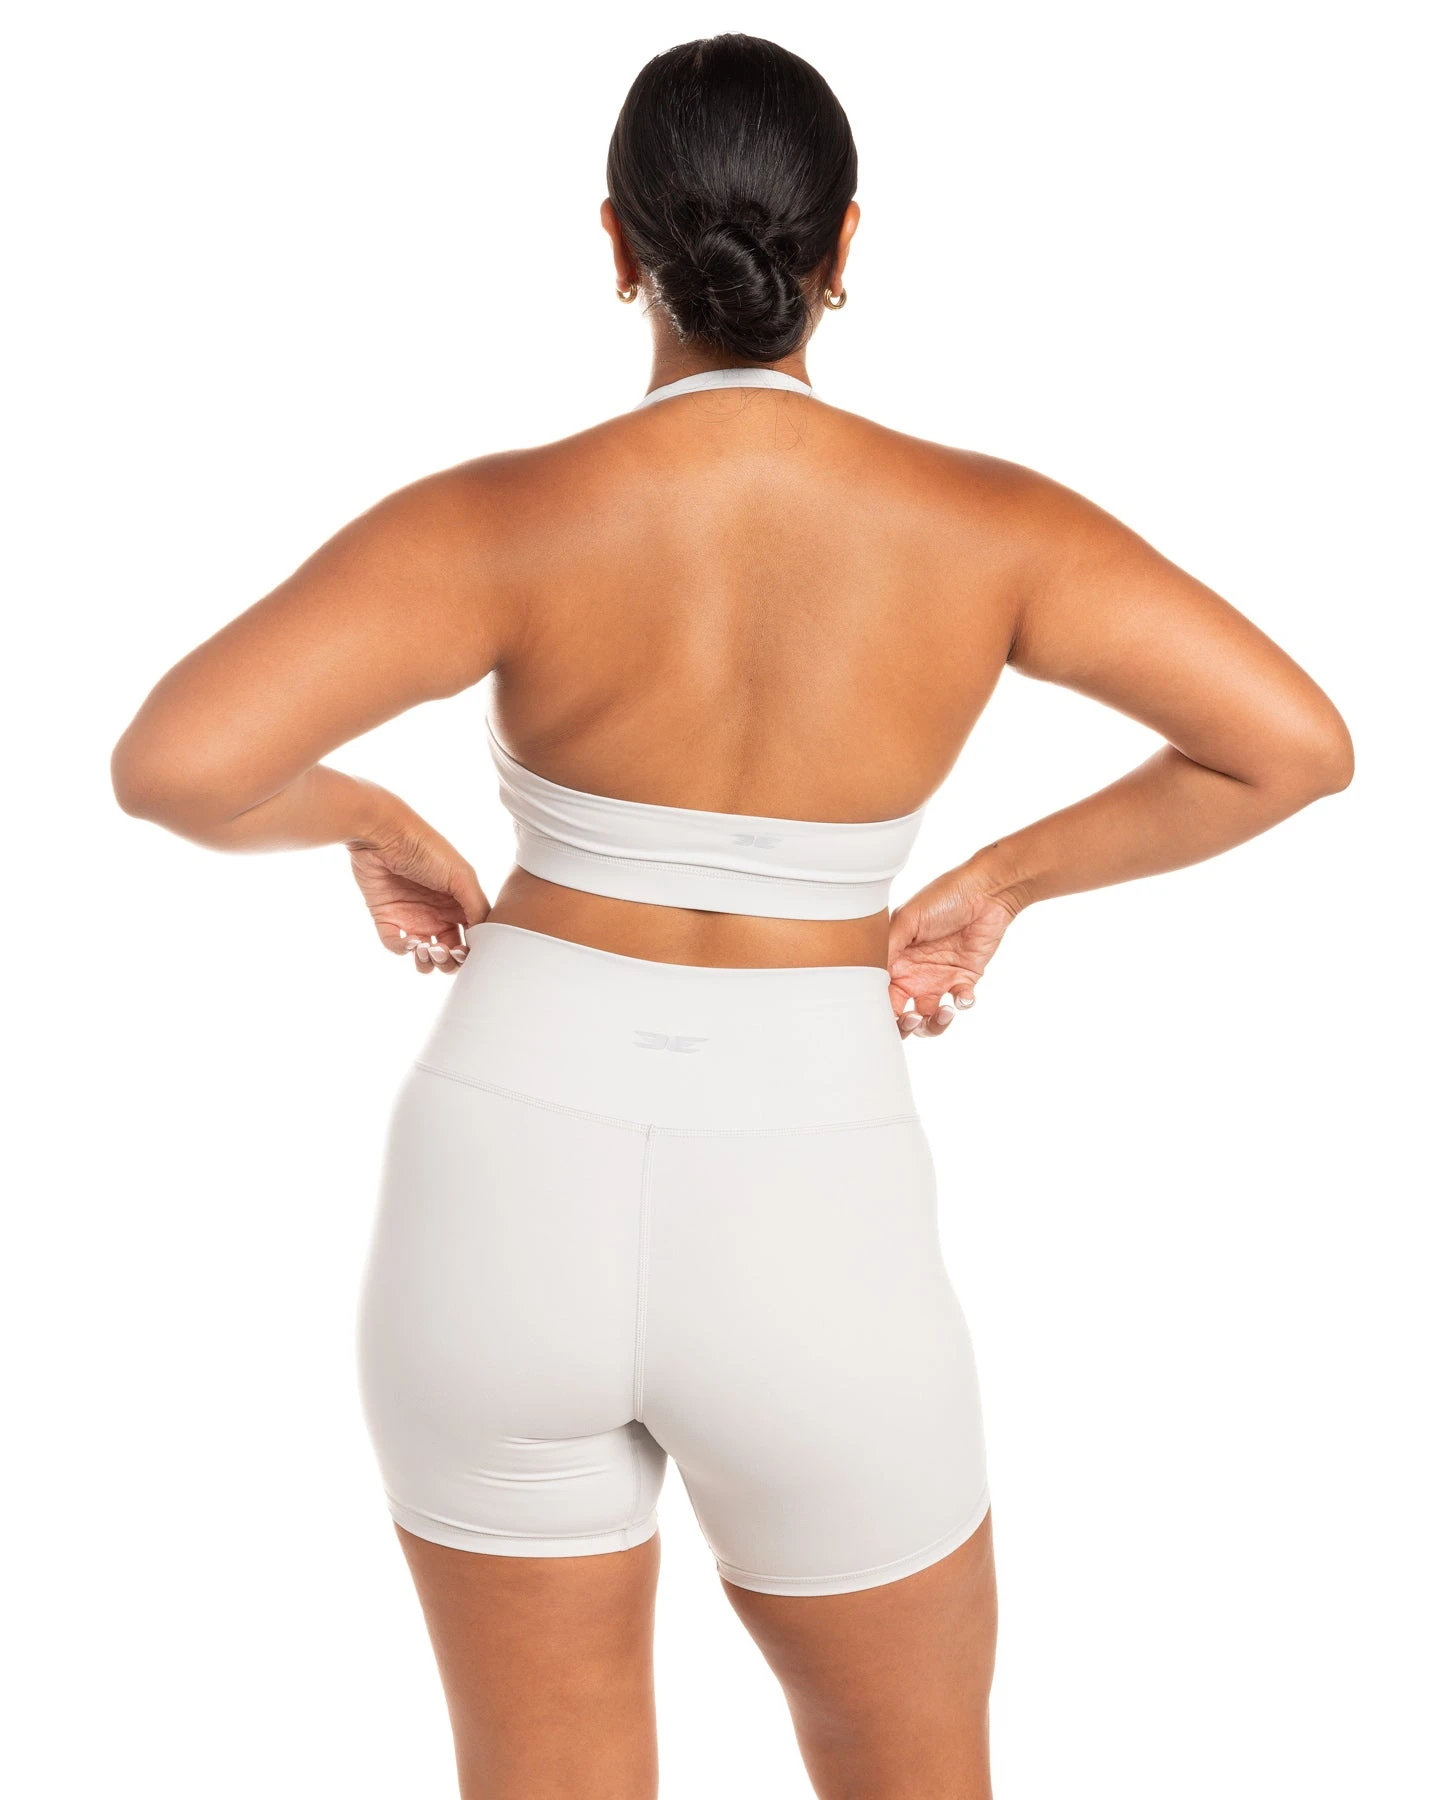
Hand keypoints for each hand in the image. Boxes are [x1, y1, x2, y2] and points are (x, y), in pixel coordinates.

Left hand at [348, 809, 488, 974]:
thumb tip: (482, 938)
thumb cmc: (425, 848)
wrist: (382, 833)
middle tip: (441, 951)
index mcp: (459, 903)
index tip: (465, 951)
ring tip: (424, 949)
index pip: (472, 938)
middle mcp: (438, 913)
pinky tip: (408, 941)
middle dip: (449, 961)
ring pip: (425, 956)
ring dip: (427, 962)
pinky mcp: (387, 918)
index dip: (470, 951)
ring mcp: (412, 917)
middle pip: (450, 953)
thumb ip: (477, 907)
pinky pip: (396, 946)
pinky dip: (402, 950)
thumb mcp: (461, 876)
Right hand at [887, 858, 1023, 1037]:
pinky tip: (964, 994)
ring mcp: (939, 978)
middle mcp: (913, 974)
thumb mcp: (907, 919)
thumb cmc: (943, 897)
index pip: (880, 996)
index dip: (882, 1012)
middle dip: (906, 1027)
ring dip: (935, 1024)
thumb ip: (887, 949)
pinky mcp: (964, 979)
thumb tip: (869, 978)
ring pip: (930, 1018)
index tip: (889, 1016)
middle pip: (902, 1015)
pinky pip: (960, 1003)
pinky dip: (962, 1004)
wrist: (985, 891)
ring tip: (945, 1012)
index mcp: (894, 960)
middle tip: (914, 1018)